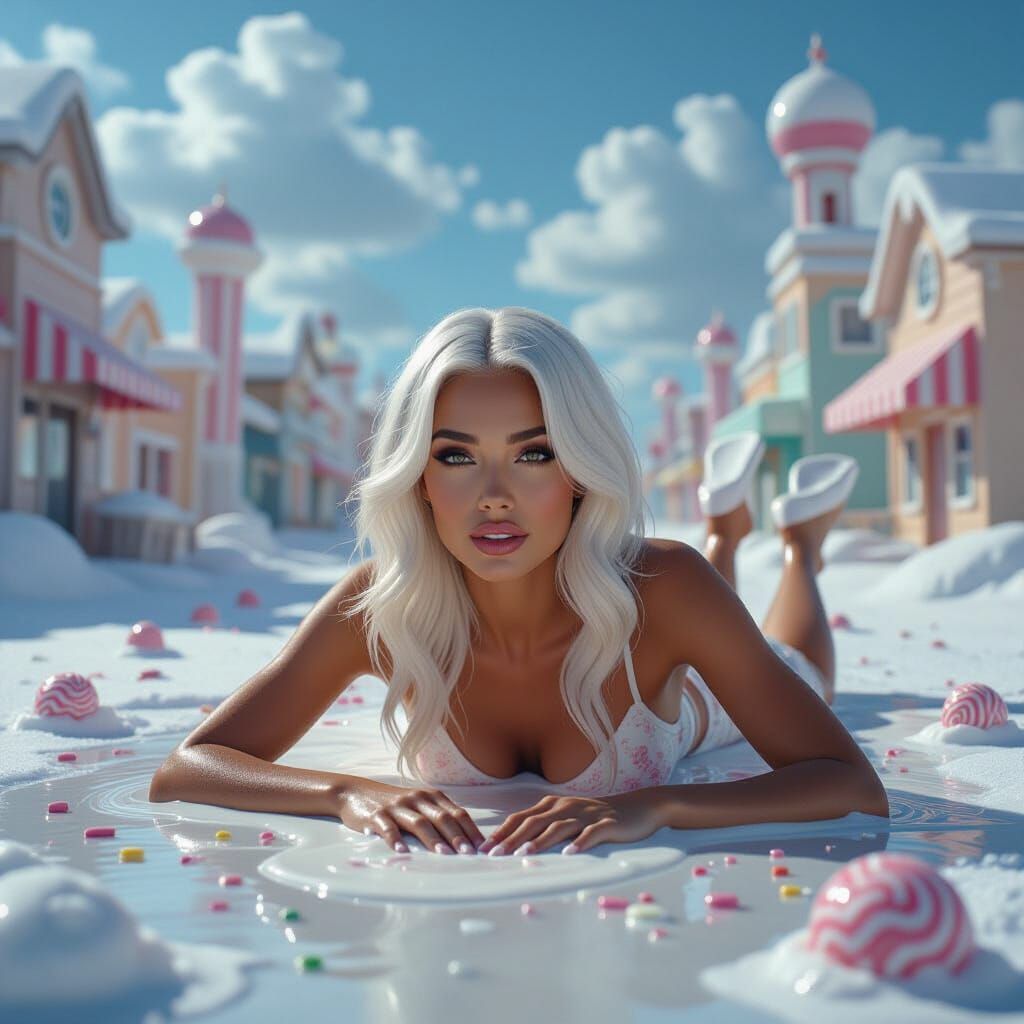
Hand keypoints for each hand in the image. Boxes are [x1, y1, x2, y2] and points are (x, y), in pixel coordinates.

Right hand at [336, 780, 485, 854]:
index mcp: (431, 797)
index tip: (483, 847)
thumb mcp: (418, 805)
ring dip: (434, 840)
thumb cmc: (394, 803)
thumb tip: (463, 840)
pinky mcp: (378, 815)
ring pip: (420, 823)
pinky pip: (389, 828)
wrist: (356, 792)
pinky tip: (402, 852)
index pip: (457, 813)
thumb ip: (437, 817)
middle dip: (457, 836)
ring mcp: (398, 806)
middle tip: (469, 854)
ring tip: (444, 855)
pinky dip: (396, 839)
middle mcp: (417, 799)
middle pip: (442, 817)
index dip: (471, 829)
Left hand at [479, 790, 664, 855]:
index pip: (521, 817)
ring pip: (559, 826)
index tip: (483, 848)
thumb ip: (545, 827)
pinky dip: (580, 842)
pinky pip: (591, 833)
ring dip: (540, 841)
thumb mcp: (568, 817)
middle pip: (534, 822)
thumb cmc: (597, 817)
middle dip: (512, 839)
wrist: (638, 807)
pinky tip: (570, 853)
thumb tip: (516, 845)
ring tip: (524, 855)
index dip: (502, 831)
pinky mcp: (607, 824)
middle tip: (495, 855)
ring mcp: (586, 814)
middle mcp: (566, 807)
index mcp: (553, 805)